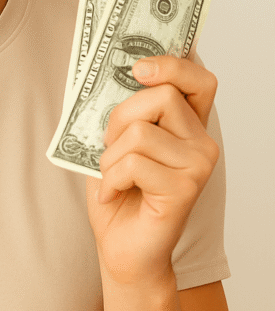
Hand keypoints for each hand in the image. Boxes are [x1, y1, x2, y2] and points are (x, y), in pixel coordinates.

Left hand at [85, 54, 219, 285]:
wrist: (123, 247)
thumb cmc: (120, 192)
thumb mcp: (117, 142)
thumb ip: (126, 111)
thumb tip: (114, 76)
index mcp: (188, 125)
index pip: (198, 79)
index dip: (172, 64)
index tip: (139, 68)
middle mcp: (202, 142)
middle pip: (160, 96)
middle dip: (119, 117)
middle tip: (109, 146)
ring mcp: (198, 165)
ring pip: (140, 132)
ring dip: (110, 157)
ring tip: (112, 178)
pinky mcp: (186, 188)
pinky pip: (134, 164)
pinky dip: (110, 179)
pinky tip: (112, 195)